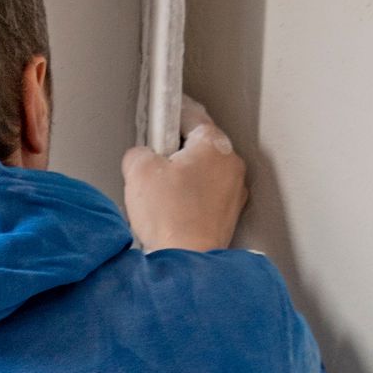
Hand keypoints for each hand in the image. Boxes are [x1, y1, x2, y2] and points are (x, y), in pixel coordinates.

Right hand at [122, 100, 247, 252]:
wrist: (188, 261)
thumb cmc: (172, 219)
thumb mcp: (139, 171)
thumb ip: (138, 152)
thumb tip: (141, 157)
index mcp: (214, 144)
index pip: (191, 114)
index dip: (170, 111)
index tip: (162, 111)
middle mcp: (231, 164)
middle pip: (199, 145)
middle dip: (175, 150)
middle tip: (153, 164)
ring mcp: (234, 191)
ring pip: (204, 171)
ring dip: (184, 176)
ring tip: (162, 195)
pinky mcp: (229, 214)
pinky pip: (207, 195)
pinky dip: (191, 198)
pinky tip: (173, 211)